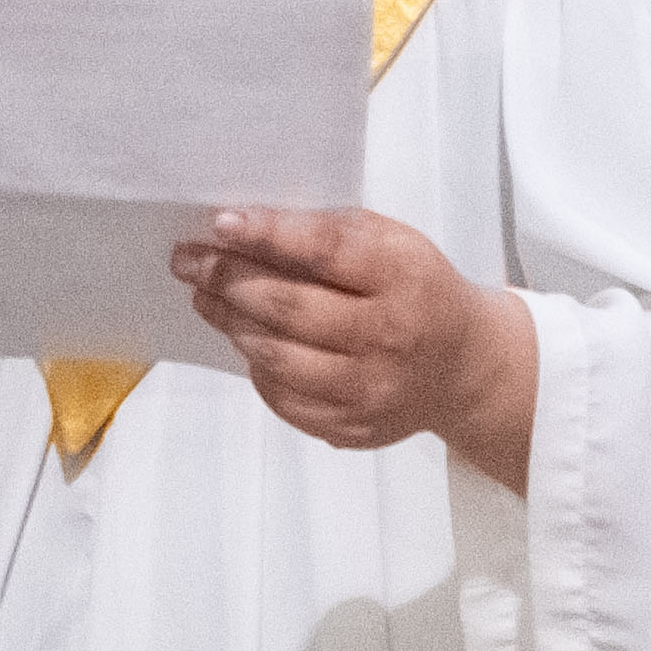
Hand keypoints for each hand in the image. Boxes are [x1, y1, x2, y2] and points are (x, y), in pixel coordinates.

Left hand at [167, 206, 539, 488]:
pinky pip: (284, 398)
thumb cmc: (414, 287)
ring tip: (204, 296)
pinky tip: (246, 339)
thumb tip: (243, 229)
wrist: (462, 367)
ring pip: (278, 357)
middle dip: (228, 280)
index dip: (269, 235)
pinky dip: (256, 366)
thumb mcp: (392, 243)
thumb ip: (329, 234)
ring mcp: (371, 390)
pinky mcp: (353, 427)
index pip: (327, 251)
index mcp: (404, 276)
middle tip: (188, 260)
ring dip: (230, 322)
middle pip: (291, 308)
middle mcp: (390, 336)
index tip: (221, 223)